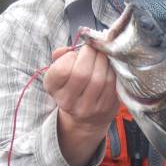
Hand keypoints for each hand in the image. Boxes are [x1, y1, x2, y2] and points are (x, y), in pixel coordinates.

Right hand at [43, 44, 119, 165]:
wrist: (85, 117)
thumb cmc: (73, 85)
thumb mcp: (60, 72)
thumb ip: (60, 57)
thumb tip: (66, 49)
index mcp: (53, 89)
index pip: (61, 70)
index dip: (70, 57)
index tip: (75, 54)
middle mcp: (67, 102)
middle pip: (82, 74)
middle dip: (90, 54)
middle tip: (93, 48)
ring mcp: (88, 108)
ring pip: (100, 78)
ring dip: (103, 61)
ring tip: (102, 55)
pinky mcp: (105, 107)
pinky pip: (112, 84)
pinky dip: (112, 71)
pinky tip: (109, 66)